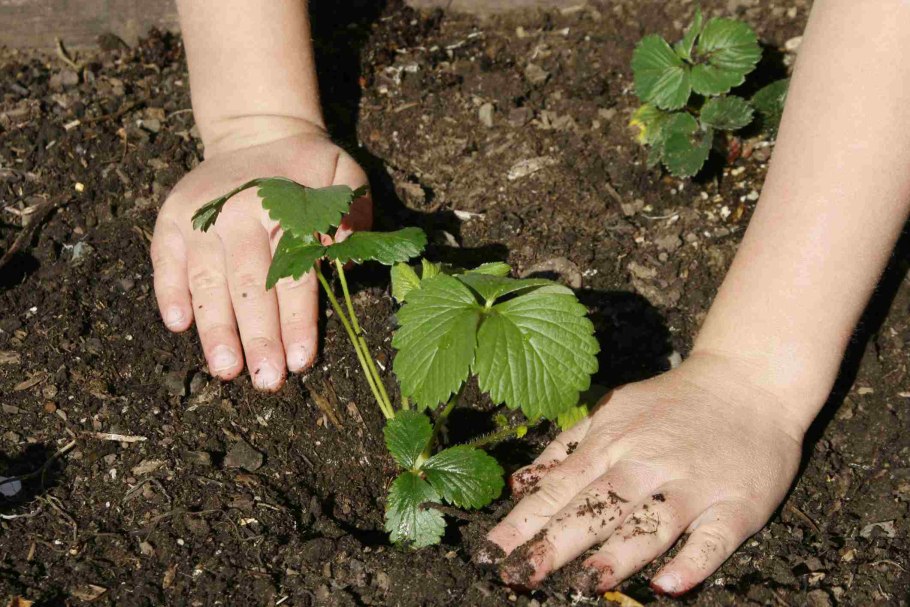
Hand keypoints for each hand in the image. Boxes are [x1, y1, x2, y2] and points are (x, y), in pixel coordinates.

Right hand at [151, 121, 370, 389]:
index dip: (297, 320)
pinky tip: (178, 326)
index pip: (293, 275)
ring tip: (225, 370)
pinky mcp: (171, 219)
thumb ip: (353, 212)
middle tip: (265, 380)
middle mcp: (235, 213)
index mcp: (282, 207)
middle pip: (249, 286)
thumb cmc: (308, 170)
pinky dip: (169, 292)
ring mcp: (199, 217)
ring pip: (207, 282)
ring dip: (215, 330)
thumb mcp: (344, 177)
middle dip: (258, 338)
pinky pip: (165, 260)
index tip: (300, 361)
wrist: (258, 133)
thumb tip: (351, 250)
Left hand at [480, 352, 804, 595]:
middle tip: (520, 575)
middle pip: (596, 506)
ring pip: (652, 522)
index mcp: (611, 442)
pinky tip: (669, 585)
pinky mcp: (737, 503)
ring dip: (620, 553)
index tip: (489, 554)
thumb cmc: (671, 404)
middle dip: (555, 543)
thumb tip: (519, 486)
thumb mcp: (611, 412)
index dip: (521, 522)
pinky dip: (693, 560)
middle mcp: (647, 462)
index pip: (557, 488)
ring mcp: (693, 484)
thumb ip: (565, 448)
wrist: (748, 381)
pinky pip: (715, 538)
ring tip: (588, 582)